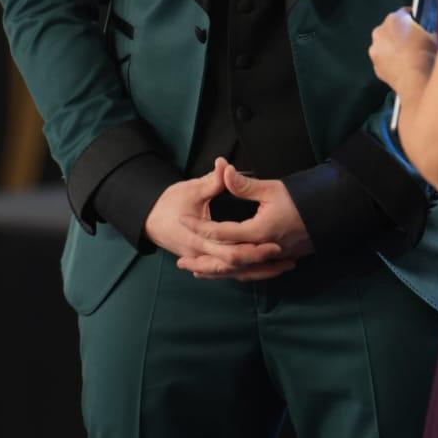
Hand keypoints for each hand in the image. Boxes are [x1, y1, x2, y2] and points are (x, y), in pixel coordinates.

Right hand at [143, 161, 288, 275]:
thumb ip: (212, 181)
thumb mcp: (191, 189)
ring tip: (285, 267)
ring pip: (235, 273)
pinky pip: (229, 272)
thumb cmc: (169, 203)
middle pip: (237, 267)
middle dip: (263, 264)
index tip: (275, 243)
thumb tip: (225, 164)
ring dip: (259, 273)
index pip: (230, 250)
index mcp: (198, 239)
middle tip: (287, 260)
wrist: (150, 218)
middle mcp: (202, 255)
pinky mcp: (207, 261)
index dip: (253, 249)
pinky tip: (265, 271)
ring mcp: (204, 260)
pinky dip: (247, 272)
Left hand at [176, 161, 312, 279]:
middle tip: (180, 261)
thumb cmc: (302, 198)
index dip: (199, 227)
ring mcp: (273, 258)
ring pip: (238, 271)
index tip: (182, 221)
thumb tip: (224, 170)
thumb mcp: (272, 189)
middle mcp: (264, 249)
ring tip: (195, 271)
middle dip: (202, 261)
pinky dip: (235, 273)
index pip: (221, 232)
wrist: (332, 213)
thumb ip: (244, 185)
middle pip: (226, 260)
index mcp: (259, 230)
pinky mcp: (279, 260)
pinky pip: (252, 272)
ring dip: (216, 272)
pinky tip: (225, 272)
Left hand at [369, 8, 437, 93]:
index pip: (405, 13)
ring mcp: (375, 50)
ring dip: (394, 48)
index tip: (421, 26)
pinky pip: (385, 60)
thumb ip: (428, 27)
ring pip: (386, 45)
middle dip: (401, 33)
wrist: (418, 80)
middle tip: (415, 43)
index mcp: (394, 18)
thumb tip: (429, 29)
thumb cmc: (427, 53)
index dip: (414, 19)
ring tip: (409, 57)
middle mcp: (380, 31)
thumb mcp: (435, 34)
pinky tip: (404, 68)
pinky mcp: (375, 67)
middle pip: (392, 29)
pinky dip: (392, 62)